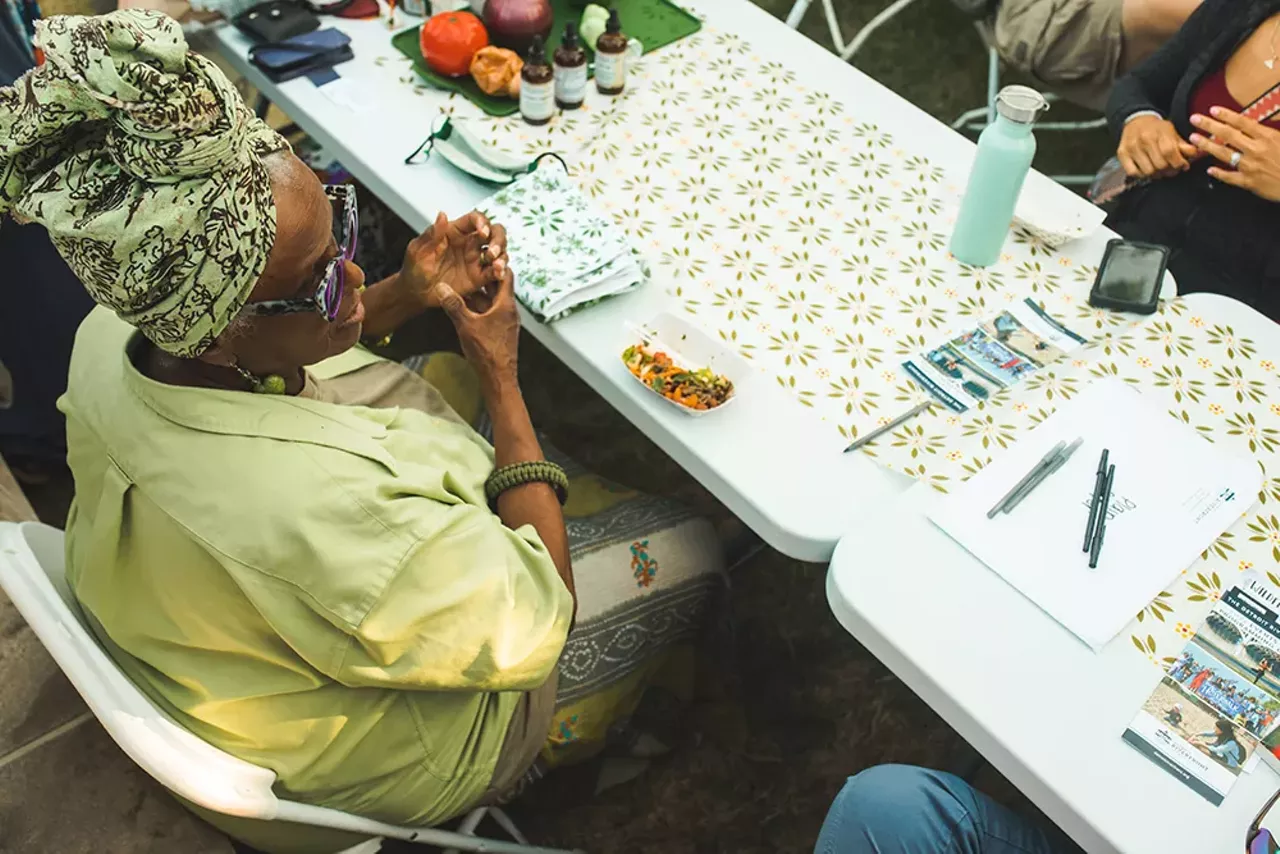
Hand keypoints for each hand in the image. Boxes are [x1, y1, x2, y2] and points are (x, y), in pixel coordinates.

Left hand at [397, 211, 507, 309]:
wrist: (416, 293)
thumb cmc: (414, 268)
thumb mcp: (418, 250)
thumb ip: (432, 234)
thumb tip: (442, 215)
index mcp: (455, 232)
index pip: (474, 219)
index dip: (482, 222)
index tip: (481, 231)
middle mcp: (469, 244)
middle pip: (493, 232)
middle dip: (498, 238)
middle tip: (492, 251)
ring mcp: (475, 260)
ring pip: (498, 251)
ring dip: (502, 255)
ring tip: (495, 264)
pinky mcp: (478, 277)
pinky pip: (494, 272)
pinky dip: (500, 272)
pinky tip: (498, 274)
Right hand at [433, 267, 519, 389]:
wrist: (499, 378)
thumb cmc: (487, 352)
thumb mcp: (466, 325)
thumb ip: (454, 305)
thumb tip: (441, 287)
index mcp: (505, 304)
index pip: (505, 274)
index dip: (494, 262)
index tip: (480, 253)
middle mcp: (508, 311)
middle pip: (497, 286)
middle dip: (482, 276)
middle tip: (467, 265)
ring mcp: (505, 322)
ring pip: (492, 301)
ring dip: (479, 294)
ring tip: (461, 284)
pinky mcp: (500, 331)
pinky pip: (490, 313)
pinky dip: (479, 308)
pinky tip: (465, 308)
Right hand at [1117, 115, 1198, 177]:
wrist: (1136, 121)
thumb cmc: (1156, 129)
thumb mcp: (1172, 132)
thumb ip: (1183, 144)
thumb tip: (1193, 154)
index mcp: (1159, 133)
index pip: (1169, 152)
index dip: (1178, 163)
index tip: (1182, 165)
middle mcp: (1144, 140)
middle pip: (1159, 165)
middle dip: (1169, 170)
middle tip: (1171, 169)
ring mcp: (1131, 148)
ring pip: (1147, 171)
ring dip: (1156, 174)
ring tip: (1159, 170)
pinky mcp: (1122, 154)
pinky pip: (1132, 172)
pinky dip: (1141, 174)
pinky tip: (1146, 170)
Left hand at [1191, 107, 1279, 201]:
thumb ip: (1270, 132)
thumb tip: (1257, 126)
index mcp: (1268, 137)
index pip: (1243, 122)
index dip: (1226, 115)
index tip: (1212, 110)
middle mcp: (1256, 149)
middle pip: (1228, 135)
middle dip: (1209, 125)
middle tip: (1194, 119)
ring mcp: (1251, 166)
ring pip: (1224, 154)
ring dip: (1207, 145)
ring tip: (1194, 139)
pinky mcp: (1249, 182)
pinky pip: (1229, 177)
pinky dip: (1219, 173)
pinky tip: (1209, 170)